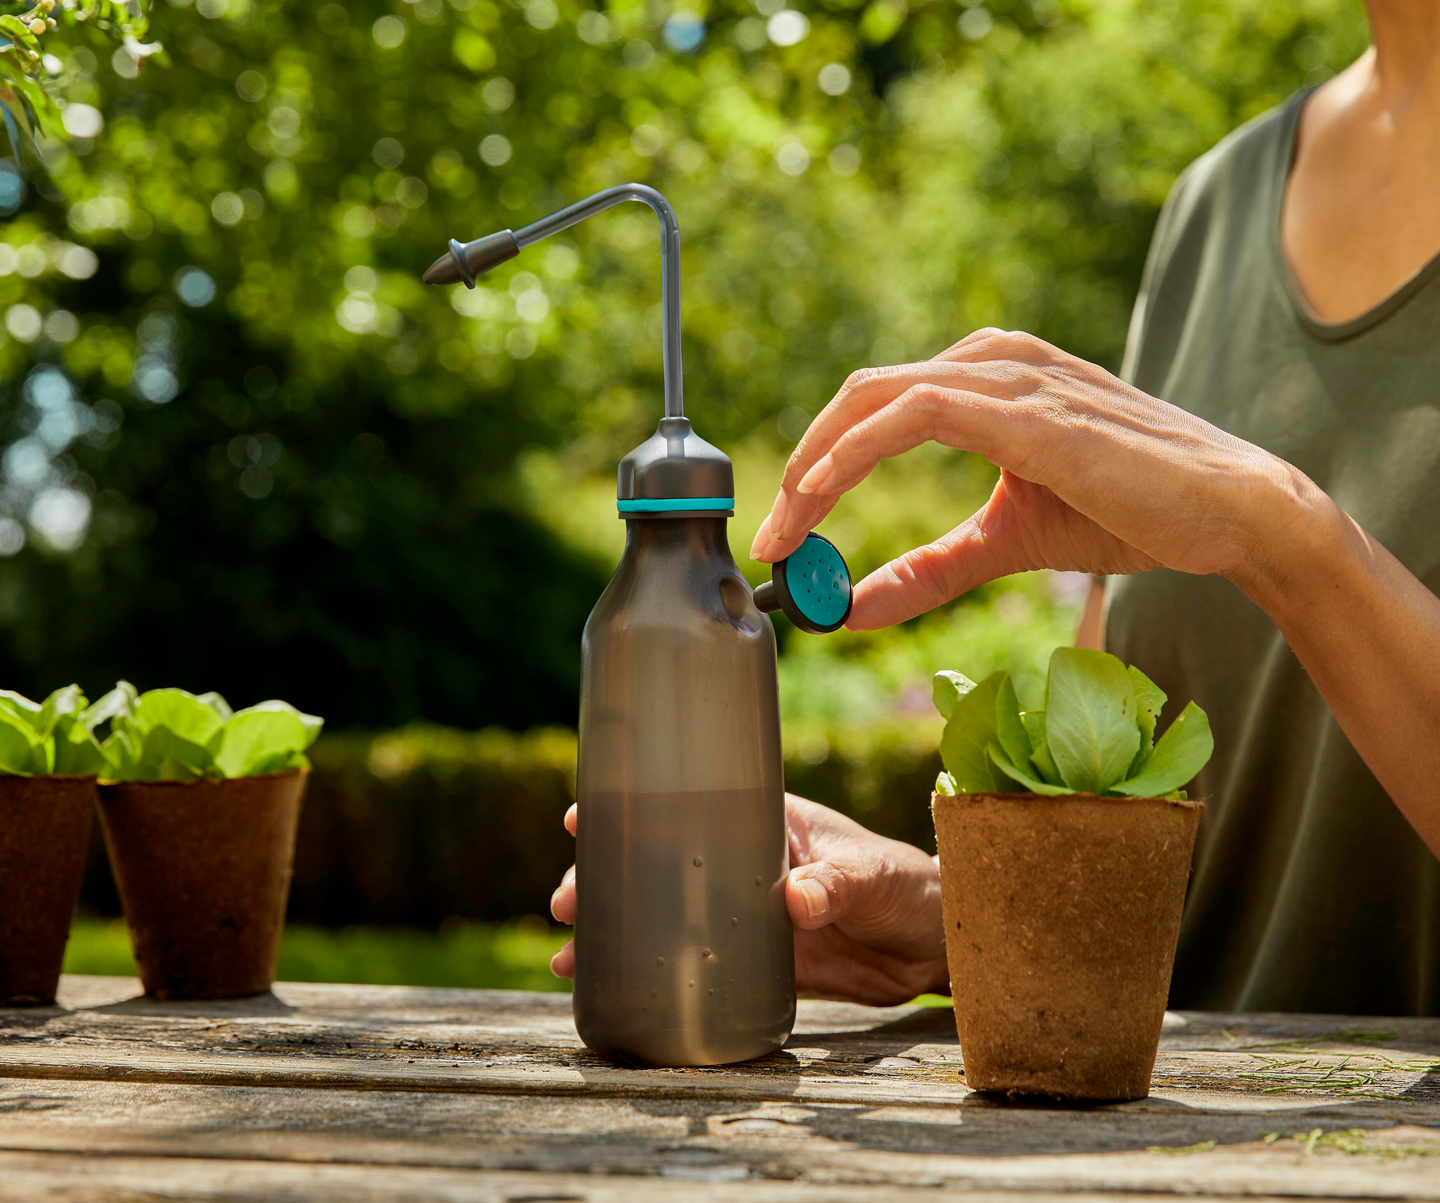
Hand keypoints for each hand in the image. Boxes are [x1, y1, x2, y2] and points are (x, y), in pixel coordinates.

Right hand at [549, 794, 947, 1006]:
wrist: (936, 945)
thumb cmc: (909, 885)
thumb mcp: (874, 875)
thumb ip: (836, 884)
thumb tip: (796, 901)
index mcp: (765, 821)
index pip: (687, 803)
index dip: (631, 806)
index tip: (582, 815)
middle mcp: (744, 862)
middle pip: (657, 862)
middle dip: (606, 879)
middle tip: (566, 903)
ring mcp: (745, 911)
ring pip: (665, 913)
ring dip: (617, 931)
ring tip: (570, 957)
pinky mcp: (757, 960)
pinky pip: (694, 962)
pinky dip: (654, 973)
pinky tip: (615, 989)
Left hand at [749, 328, 1320, 628]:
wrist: (1232, 515)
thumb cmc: (1131, 514)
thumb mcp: (1006, 545)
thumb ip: (929, 570)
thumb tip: (849, 609)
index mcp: (987, 380)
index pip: (874, 408)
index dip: (816, 465)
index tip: (785, 532)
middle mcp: (993, 362)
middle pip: (859, 397)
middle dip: (800, 470)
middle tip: (770, 541)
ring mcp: (1012, 377)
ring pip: (876, 398)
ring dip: (815, 466)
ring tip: (786, 533)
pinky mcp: (1030, 409)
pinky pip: (916, 414)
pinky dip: (856, 453)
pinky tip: (823, 496)